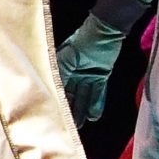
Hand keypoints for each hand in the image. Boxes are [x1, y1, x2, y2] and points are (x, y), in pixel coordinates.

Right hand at [54, 11, 124, 127]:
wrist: (106, 31)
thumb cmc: (83, 42)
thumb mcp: (68, 57)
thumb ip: (60, 74)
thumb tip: (52, 93)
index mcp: (60, 67)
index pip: (56, 88)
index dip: (55, 101)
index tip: (53, 117)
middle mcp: (72, 73)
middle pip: (70, 94)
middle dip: (69, 110)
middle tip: (68, 127)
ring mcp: (86, 75)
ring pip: (83, 96)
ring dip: (82, 110)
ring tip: (80, 125)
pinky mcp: (100, 76)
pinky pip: (97, 92)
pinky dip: (96, 103)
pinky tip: (94, 116)